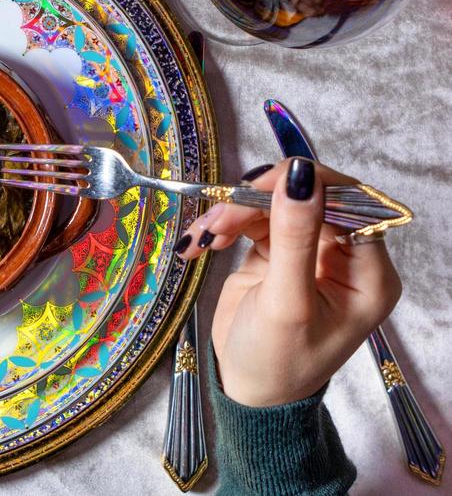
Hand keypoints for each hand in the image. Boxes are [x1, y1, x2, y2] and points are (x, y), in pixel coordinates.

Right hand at [177, 158, 400, 406]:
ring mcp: (308, 250)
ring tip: (205, 239)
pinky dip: (223, 226)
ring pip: (272, 203)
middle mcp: (343, 255)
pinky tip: (200, 245)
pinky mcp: (276, 250)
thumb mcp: (287, 302)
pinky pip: (251, 218)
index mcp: (367, 271)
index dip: (305, 185)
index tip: (257, 187)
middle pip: (305, 197)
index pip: (348, 202)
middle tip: (220, 216)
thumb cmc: (278, 361)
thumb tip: (300, 174)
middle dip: (257, 201)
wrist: (245, 392)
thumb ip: (294, 236)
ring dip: (232, 213)